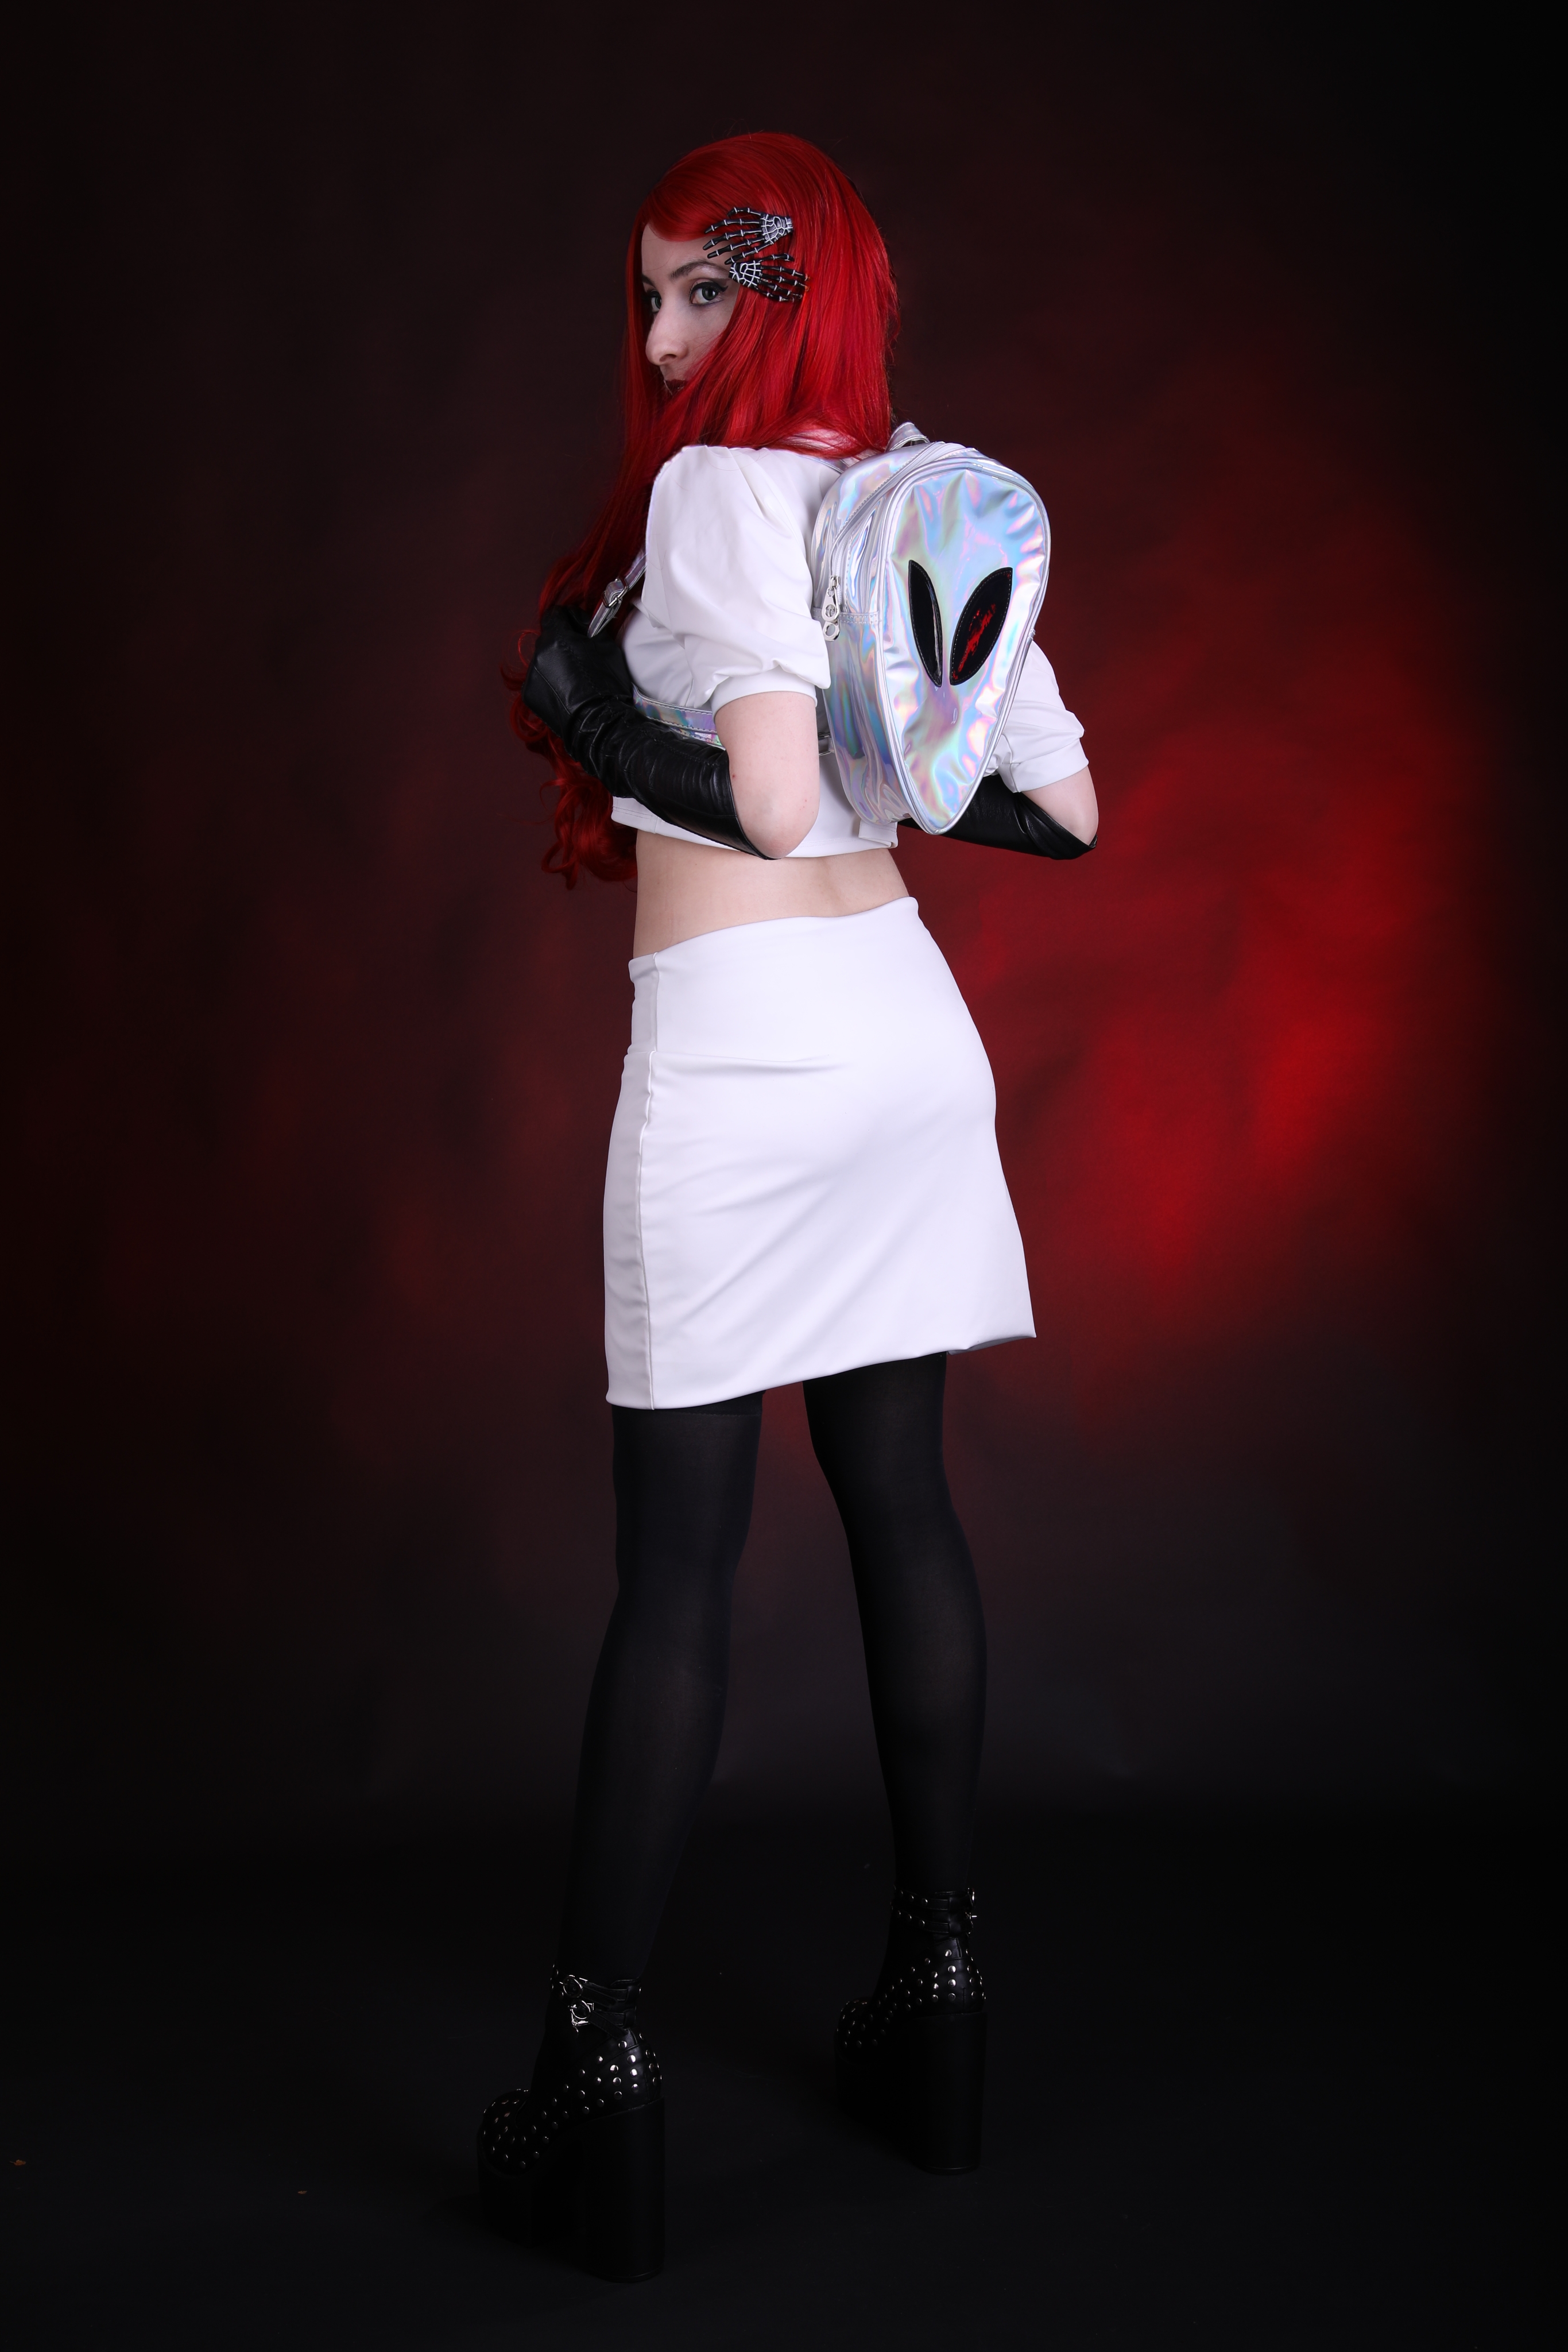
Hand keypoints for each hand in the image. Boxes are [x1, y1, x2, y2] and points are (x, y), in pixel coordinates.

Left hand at [522, 605, 635, 746]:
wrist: (598, 722)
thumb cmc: (606, 684)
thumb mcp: (606, 646)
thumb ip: (590, 628)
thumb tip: (581, 623)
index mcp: (557, 637)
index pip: (555, 614)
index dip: (569, 619)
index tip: (579, 630)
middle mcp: (539, 653)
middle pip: (548, 638)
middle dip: (562, 643)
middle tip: (579, 657)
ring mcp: (531, 674)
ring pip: (543, 660)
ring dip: (555, 663)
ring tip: (572, 679)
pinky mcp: (529, 693)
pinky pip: (539, 679)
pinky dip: (550, 682)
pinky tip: (565, 692)